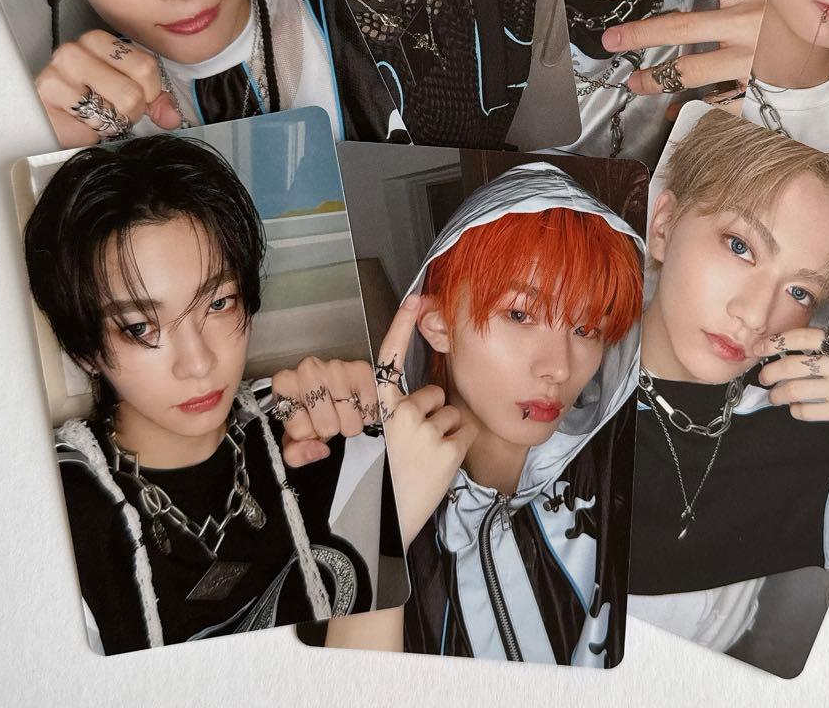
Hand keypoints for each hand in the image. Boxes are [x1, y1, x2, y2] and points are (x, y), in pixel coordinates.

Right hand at [34, 30, 181, 146]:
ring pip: (123, 101)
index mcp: (99, 41)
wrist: (50, 126)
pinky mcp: (52, 90)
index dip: (149, 93)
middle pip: (136, 86)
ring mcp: (62, 67)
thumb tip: (173, 117)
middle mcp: (78, 48)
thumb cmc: (87, 107)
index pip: (147, 66)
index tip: (134, 99)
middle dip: (132, 110)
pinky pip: (97, 117)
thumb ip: (155, 102)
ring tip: (96, 115)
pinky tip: (80, 119)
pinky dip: (94, 127)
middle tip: (112, 111)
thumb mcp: (128, 97)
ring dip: (115, 120)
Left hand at [271, 356, 378, 466]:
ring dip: (349, 423)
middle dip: (330, 429)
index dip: (308, 434)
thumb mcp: (295, 435)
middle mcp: (308, 370)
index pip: (301, 432)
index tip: (308, 420)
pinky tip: (356, 402)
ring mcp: (336, 367)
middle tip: (327, 415)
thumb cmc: (312, 408)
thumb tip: (319, 450)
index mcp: (284, 383)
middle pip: (327, 427)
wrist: (334, 385)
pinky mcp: (361, 370)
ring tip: (341, 408)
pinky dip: (366, 415)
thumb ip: (295, 453)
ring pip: (351, 423)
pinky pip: (369, 414)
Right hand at [375, 294, 478, 548]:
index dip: (402, 325)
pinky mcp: (447, 451)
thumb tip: (413, 402)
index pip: (390, 358)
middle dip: (430, 413)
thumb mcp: (364, 443)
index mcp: (375, 408)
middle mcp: (400, 412)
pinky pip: (464, 434)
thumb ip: (384, 416)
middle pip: (433, 394)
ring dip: (443, 433)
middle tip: (412, 446)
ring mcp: (426, 430)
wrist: (373, 530)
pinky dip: (456, 448)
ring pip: (451, 414)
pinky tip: (437, 467)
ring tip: (422, 461)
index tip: (416, 298)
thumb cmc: (366, 488)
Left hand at [598, 0, 769, 95]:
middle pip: (682, 28)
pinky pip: (719, 102)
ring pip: (693, 70)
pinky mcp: (759, 87)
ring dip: (658, 77)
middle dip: (640, 34)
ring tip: (635, 82)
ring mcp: (752, 59)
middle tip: (611, 40)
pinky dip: (694, 108)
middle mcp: (748, 24)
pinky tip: (673, 112)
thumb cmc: (804, 13)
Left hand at [756, 278, 828, 430]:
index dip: (775, 342)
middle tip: (763, 376)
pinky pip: (809, 411)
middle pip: (794, 366)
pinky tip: (794, 406)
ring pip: (797, 390)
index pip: (802, 337)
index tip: (758, 347)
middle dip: (770, 372)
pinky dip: (795, 410)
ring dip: (778, 394)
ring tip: (774, 395)